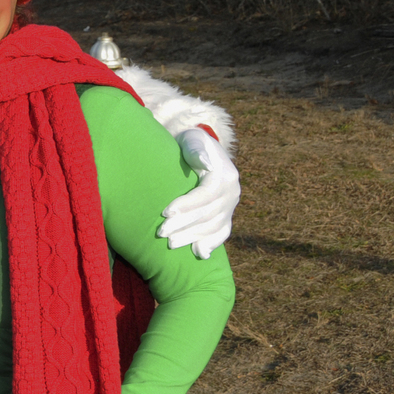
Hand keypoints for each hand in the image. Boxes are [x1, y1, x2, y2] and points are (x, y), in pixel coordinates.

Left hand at [158, 128, 238, 259]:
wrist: (200, 149)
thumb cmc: (189, 143)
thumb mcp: (192, 140)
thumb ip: (196, 150)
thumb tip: (205, 163)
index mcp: (226, 174)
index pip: (207, 194)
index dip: (187, 205)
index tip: (165, 212)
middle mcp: (232, 192)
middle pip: (208, 214)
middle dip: (184, 225)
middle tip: (161, 232)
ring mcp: (230, 205)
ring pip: (213, 226)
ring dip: (192, 237)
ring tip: (170, 244)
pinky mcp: (226, 214)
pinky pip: (222, 232)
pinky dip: (212, 243)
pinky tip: (200, 253)